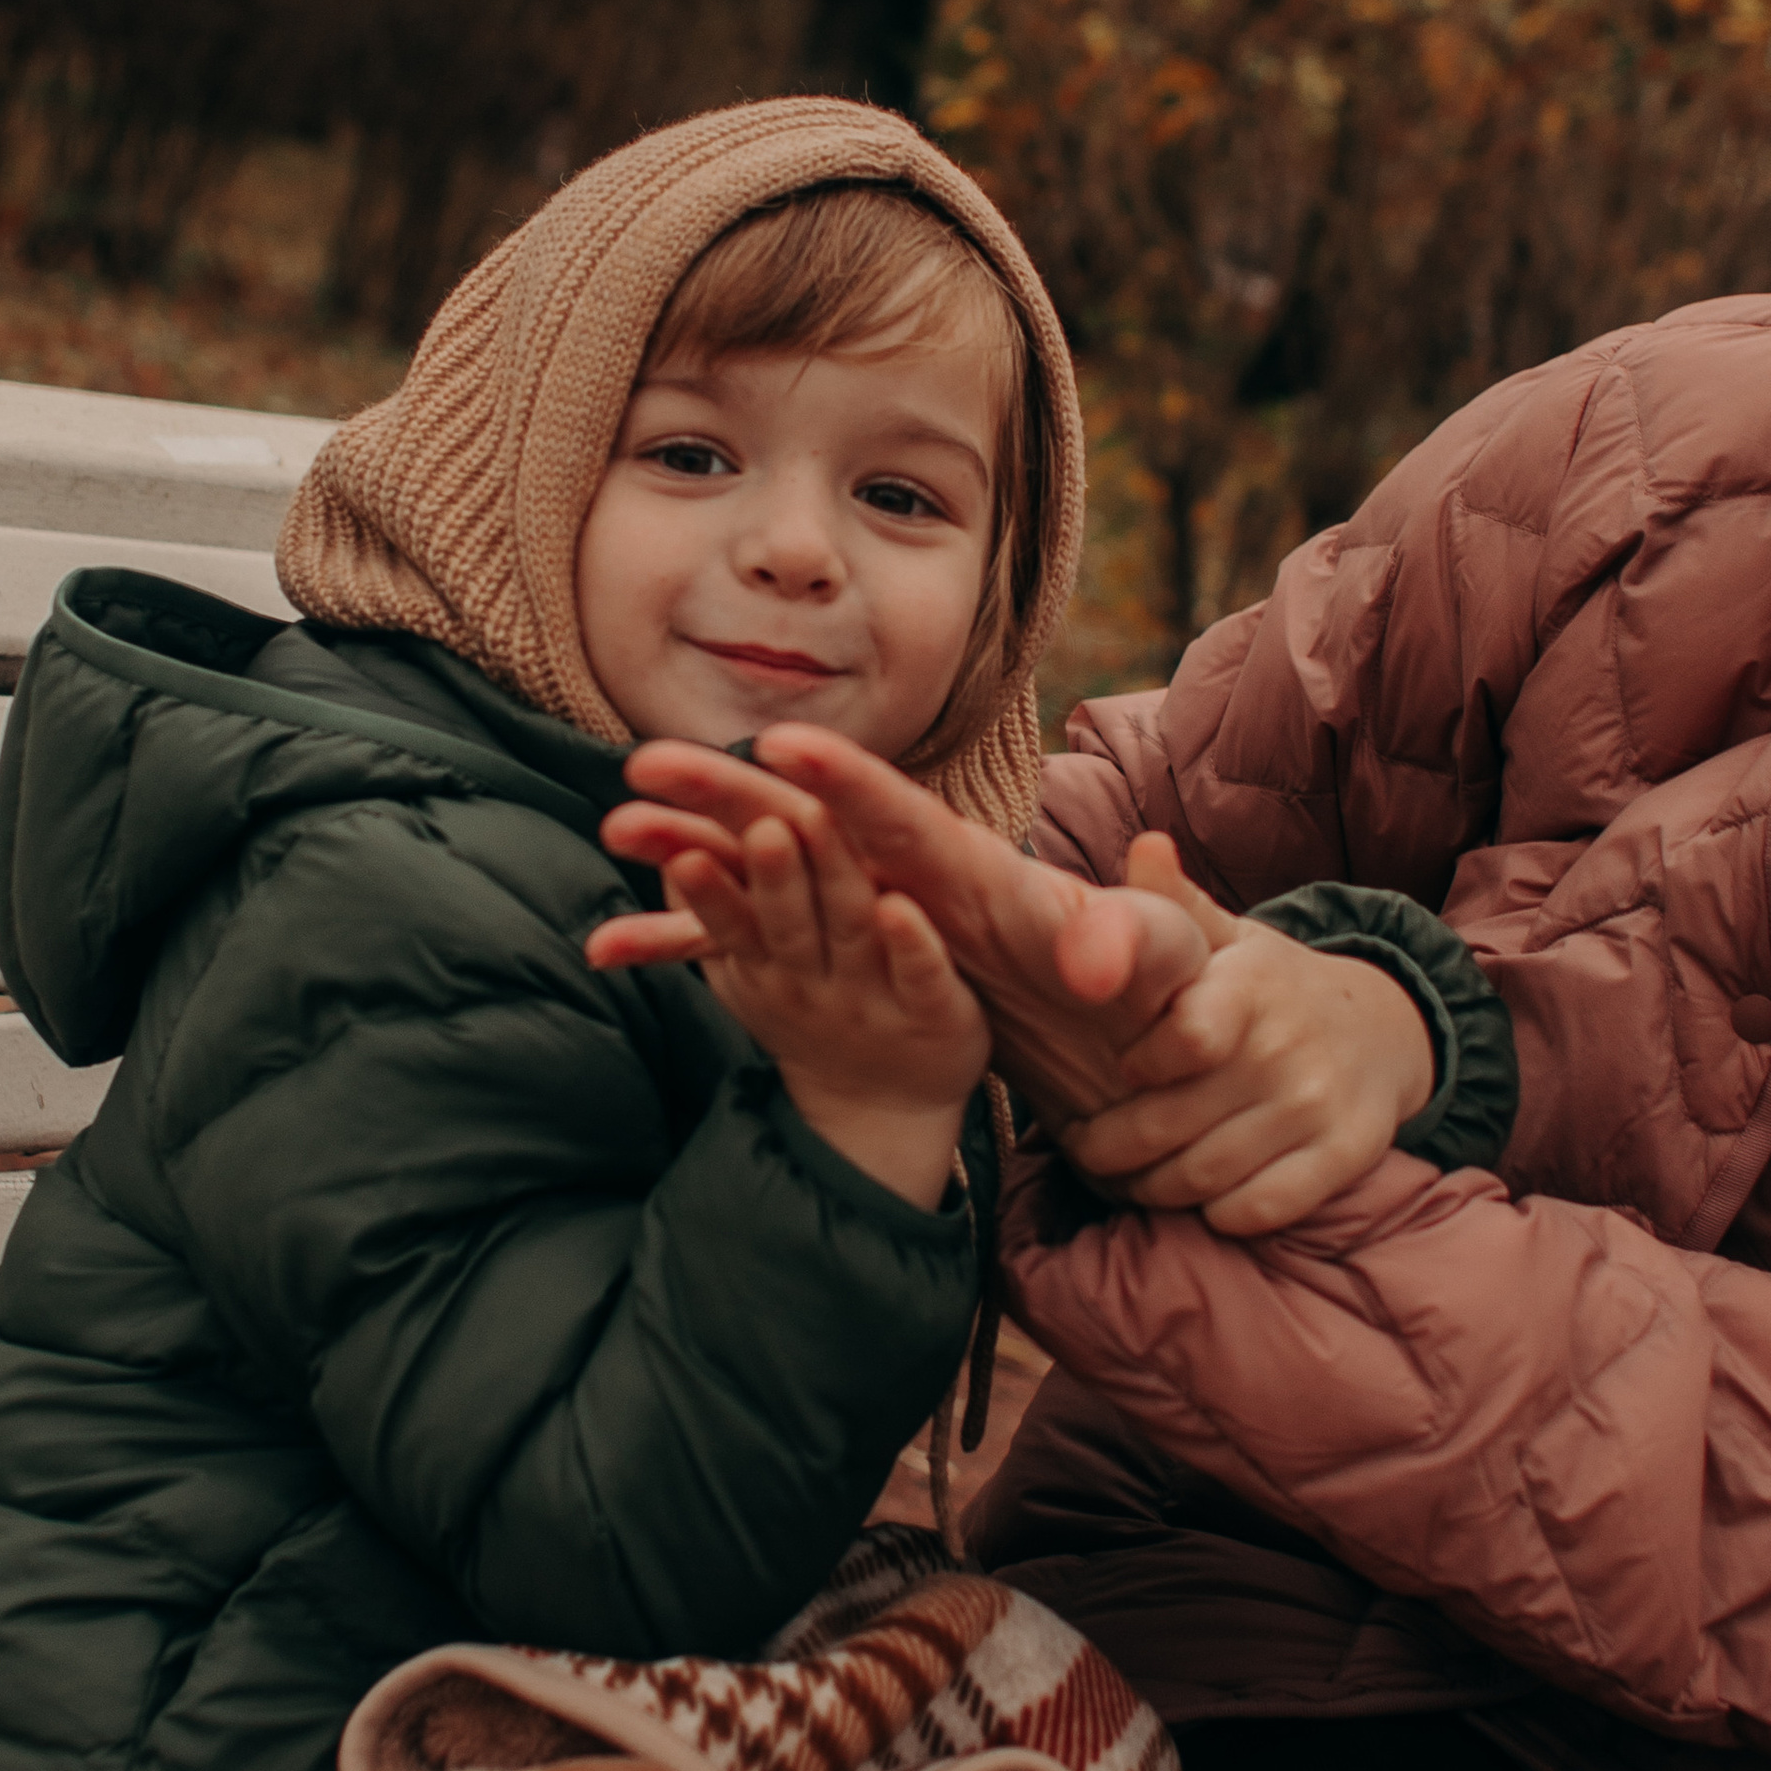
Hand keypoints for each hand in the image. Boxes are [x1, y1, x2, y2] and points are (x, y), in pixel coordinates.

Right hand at [592, 729, 1210, 1127]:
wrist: (1125, 1026)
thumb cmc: (1145, 978)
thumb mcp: (1161, 962)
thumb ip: (1143, 934)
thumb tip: (1114, 931)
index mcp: (980, 873)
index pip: (905, 818)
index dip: (850, 782)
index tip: (789, 744)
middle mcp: (909, 880)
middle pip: (803, 823)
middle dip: (727, 790)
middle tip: (646, 764)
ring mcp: (865, 918)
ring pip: (755, 880)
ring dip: (688, 853)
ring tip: (615, 832)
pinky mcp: (841, 964)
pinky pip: (746, 956)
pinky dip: (683, 942)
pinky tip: (610, 947)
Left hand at [1066, 845, 1438, 1232]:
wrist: (1384, 1028)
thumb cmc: (1270, 985)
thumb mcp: (1227, 938)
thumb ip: (1173, 905)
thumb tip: (1144, 847)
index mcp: (1249, 988)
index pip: (1185, 1039)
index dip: (1134, 1068)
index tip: (1114, 1074)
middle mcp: (1286, 1048)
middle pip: (1171, 1127)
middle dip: (1111, 1148)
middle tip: (1086, 1147)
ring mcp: (1318, 1106)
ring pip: (1205, 1178)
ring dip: (1152, 1189)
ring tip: (1127, 1176)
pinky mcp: (1345, 1155)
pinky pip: (1261, 1211)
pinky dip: (1217, 1215)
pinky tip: (1199, 1197)